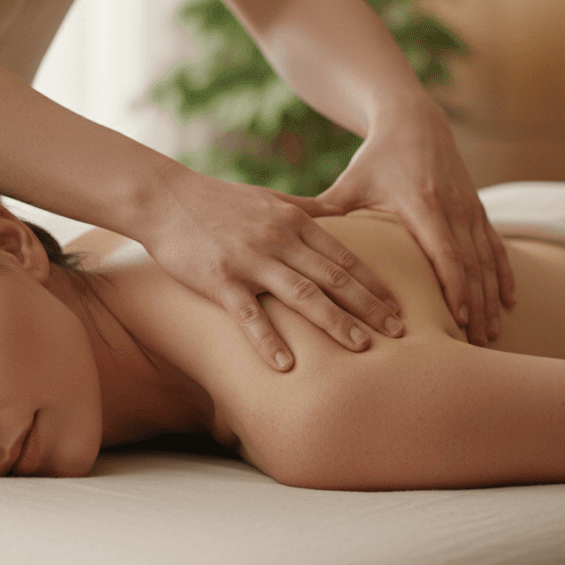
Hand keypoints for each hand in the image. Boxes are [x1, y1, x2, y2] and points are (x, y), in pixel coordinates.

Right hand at [139, 164, 404, 370]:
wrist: (164, 198)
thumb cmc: (218, 201)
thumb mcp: (269, 199)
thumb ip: (304, 211)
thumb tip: (337, 215)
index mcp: (294, 221)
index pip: (345, 256)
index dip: (374, 283)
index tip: (399, 306)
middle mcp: (278, 239)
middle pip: (334, 277)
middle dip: (370, 306)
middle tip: (400, 332)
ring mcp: (250, 260)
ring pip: (302, 295)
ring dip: (335, 322)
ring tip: (363, 348)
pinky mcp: (219, 280)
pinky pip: (249, 316)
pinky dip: (268, 341)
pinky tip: (287, 367)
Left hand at [317, 100, 514, 345]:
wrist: (415, 122)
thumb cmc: (377, 157)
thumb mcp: (350, 182)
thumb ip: (325, 210)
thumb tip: (288, 232)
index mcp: (422, 203)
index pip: (444, 250)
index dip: (453, 285)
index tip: (457, 317)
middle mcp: (452, 207)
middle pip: (470, 264)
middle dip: (476, 305)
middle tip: (475, 344)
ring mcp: (469, 208)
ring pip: (487, 259)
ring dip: (492, 297)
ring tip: (491, 334)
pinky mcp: (478, 208)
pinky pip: (497, 246)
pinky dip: (504, 274)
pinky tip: (509, 301)